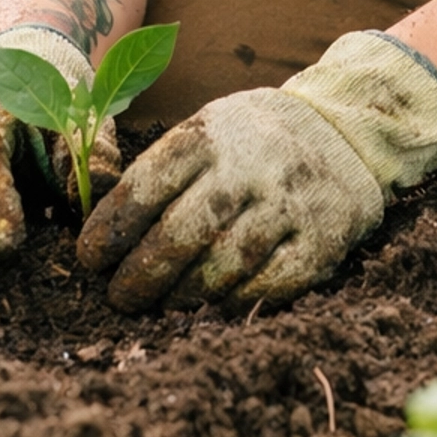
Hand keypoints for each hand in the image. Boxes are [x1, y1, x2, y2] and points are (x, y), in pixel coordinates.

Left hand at [78, 30, 436, 309]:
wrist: (346, 130)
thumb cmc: (254, 138)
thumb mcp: (210, 126)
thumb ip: (162, 168)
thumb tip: (99, 231)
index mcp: (212, 131)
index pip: (146, 185)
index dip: (110, 229)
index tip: (90, 259)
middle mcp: (251, 164)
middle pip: (180, 233)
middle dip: (138, 275)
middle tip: (118, 297)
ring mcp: (290, 204)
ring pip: (220, 267)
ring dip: (179, 297)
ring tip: (158, 307)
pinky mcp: (321, 241)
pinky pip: (265, 287)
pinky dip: (228, 305)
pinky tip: (207, 310)